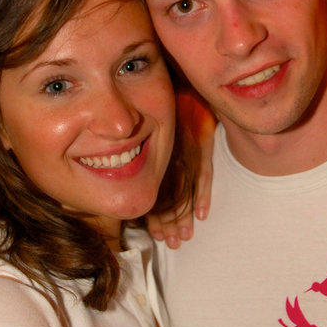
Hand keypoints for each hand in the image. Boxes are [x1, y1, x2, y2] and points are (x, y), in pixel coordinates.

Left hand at [148, 88, 214, 247]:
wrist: (184, 83)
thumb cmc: (169, 110)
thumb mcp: (153, 133)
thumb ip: (140, 158)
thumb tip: (123, 186)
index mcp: (157, 154)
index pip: (155, 190)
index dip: (156, 214)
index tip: (156, 234)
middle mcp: (169, 153)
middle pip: (169, 195)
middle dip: (169, 221)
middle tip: (171, 242)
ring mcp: (187, 149)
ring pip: (184, 189)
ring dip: (183, 215)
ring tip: (183, 237)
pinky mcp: (203, 141)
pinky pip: (203, 172)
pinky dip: (202, 193)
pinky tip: (201, 214)